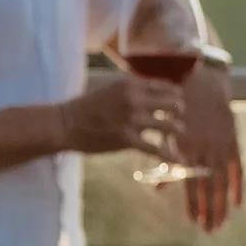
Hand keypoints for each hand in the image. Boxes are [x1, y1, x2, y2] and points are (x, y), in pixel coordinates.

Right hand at [59, 74, 184, 161]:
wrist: (66, 123)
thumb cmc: (86, 106)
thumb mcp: (111, 89)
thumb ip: (131, 91)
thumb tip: (151, 96)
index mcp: (130, 84)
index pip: (164, 86)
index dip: (174, 94)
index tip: (176, 101)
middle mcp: (135, 100)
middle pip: (173, 104)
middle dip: (178, 111)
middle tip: (176, 117)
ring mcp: (132, 120)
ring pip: (169, 125)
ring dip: (176, 130)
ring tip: (177, 133)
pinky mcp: (127, 140)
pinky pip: (155, 149)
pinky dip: (169, 156)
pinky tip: (179, 161)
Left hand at [178, 67, 245, 235]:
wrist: (201, 82)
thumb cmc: (176, 108)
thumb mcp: (167, 132)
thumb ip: (165, 161)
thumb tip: (158, 188)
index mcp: (187, 147)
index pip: (192, 183)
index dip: (195, 204)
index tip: (195, 222)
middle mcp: (206, 149)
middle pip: (210, 187)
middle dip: (210, 210)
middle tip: (210, 231)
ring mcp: (222, 145)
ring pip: (224, 181)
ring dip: (223, 204)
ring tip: (222, 223)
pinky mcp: (233, 141)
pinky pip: (238, 168)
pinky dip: (238, 185)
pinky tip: (238, 203)